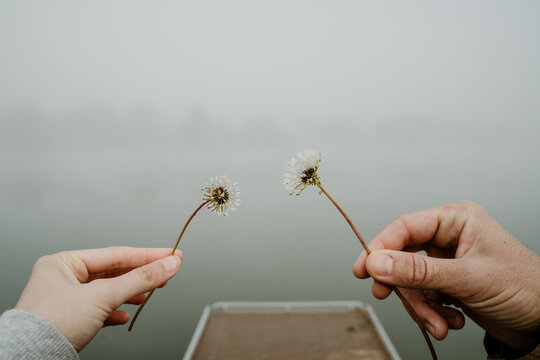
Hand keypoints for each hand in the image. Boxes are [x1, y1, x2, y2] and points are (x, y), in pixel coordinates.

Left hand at [15, 246, 181, 350]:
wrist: (30, 359)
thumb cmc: (49, 325)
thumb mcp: (102, 296)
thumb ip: (139, 279)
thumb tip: (167, 265)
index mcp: (63, 263)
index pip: (116, 254)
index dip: (147, 255)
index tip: (170, 255)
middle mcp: (63, 278)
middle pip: (114, 271)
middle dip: (140, 274)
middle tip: (166, 271)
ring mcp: (66, 300)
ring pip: (108, 291)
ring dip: (130, 293)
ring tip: (148, 293)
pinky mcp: (70, 320)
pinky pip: (99, 310)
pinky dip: (115, 312)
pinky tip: (125, 316)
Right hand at [353, 201, 539, 351]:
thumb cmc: (526, 287)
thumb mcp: (468, 278)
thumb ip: (419, 271)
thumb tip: (378, 263)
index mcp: (456, 220)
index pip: (405, 227)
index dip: (380, 247)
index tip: (363, 269)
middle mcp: (449, 237)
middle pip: (404, 257)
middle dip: (406, 288)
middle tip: (394, 299)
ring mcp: (448, 261)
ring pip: (412, 281)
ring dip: (421, 307)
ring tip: (439, 323)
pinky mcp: (449, 282)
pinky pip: (423, 295)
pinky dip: (432, 313)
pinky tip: (451, 320)